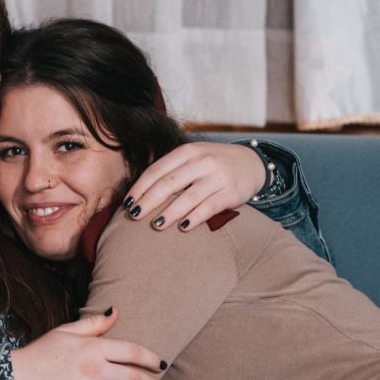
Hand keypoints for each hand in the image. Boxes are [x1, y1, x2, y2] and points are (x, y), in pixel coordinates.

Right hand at [9, 309, 164, 379]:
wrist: (17, 379)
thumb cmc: (41, 352)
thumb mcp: (66, 331)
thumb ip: (94, 323)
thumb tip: (116, 311)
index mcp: (93, 348)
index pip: (133, 352)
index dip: (152, 359)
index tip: (161, 364)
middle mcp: (95, 370)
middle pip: (134, 378)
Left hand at [122, 142, 266, 230]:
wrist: (252, 163)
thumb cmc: (213, 165)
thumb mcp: (193, 158)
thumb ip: (171, 170)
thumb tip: (139, 193)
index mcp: (187, 152)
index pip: (157, 170)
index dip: (140, 188)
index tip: (127, 203)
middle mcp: (202, 161)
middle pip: (169, 183)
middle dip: (149, 200)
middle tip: (134, 215)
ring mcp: (217, 177)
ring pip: (189, 197)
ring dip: (170, 212)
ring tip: (155, 225)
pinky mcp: (231, 192)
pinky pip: (210, 207)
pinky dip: (195, 218)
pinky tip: (183, 227)